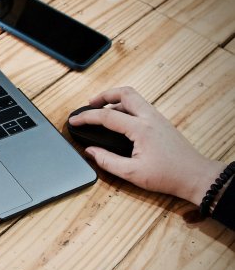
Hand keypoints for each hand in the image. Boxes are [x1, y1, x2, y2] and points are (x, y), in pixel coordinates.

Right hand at [68, 86, 223, 205]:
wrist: (195, 176)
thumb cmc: (167, 176)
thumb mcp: (132, 173)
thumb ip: (107, 161)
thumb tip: (91, 152)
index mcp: (140, 129)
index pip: (107, 116)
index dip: (86, 117)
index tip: (74, 121)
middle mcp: (149, 118)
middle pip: (124, 93)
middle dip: (104, 95)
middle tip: (90, 104)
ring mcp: (157, 118)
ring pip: (134, 97)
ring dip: (115, 100)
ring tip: (102, 111)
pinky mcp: (161, 122)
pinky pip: (140, 106)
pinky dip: (125, 107)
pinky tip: (119, 120)